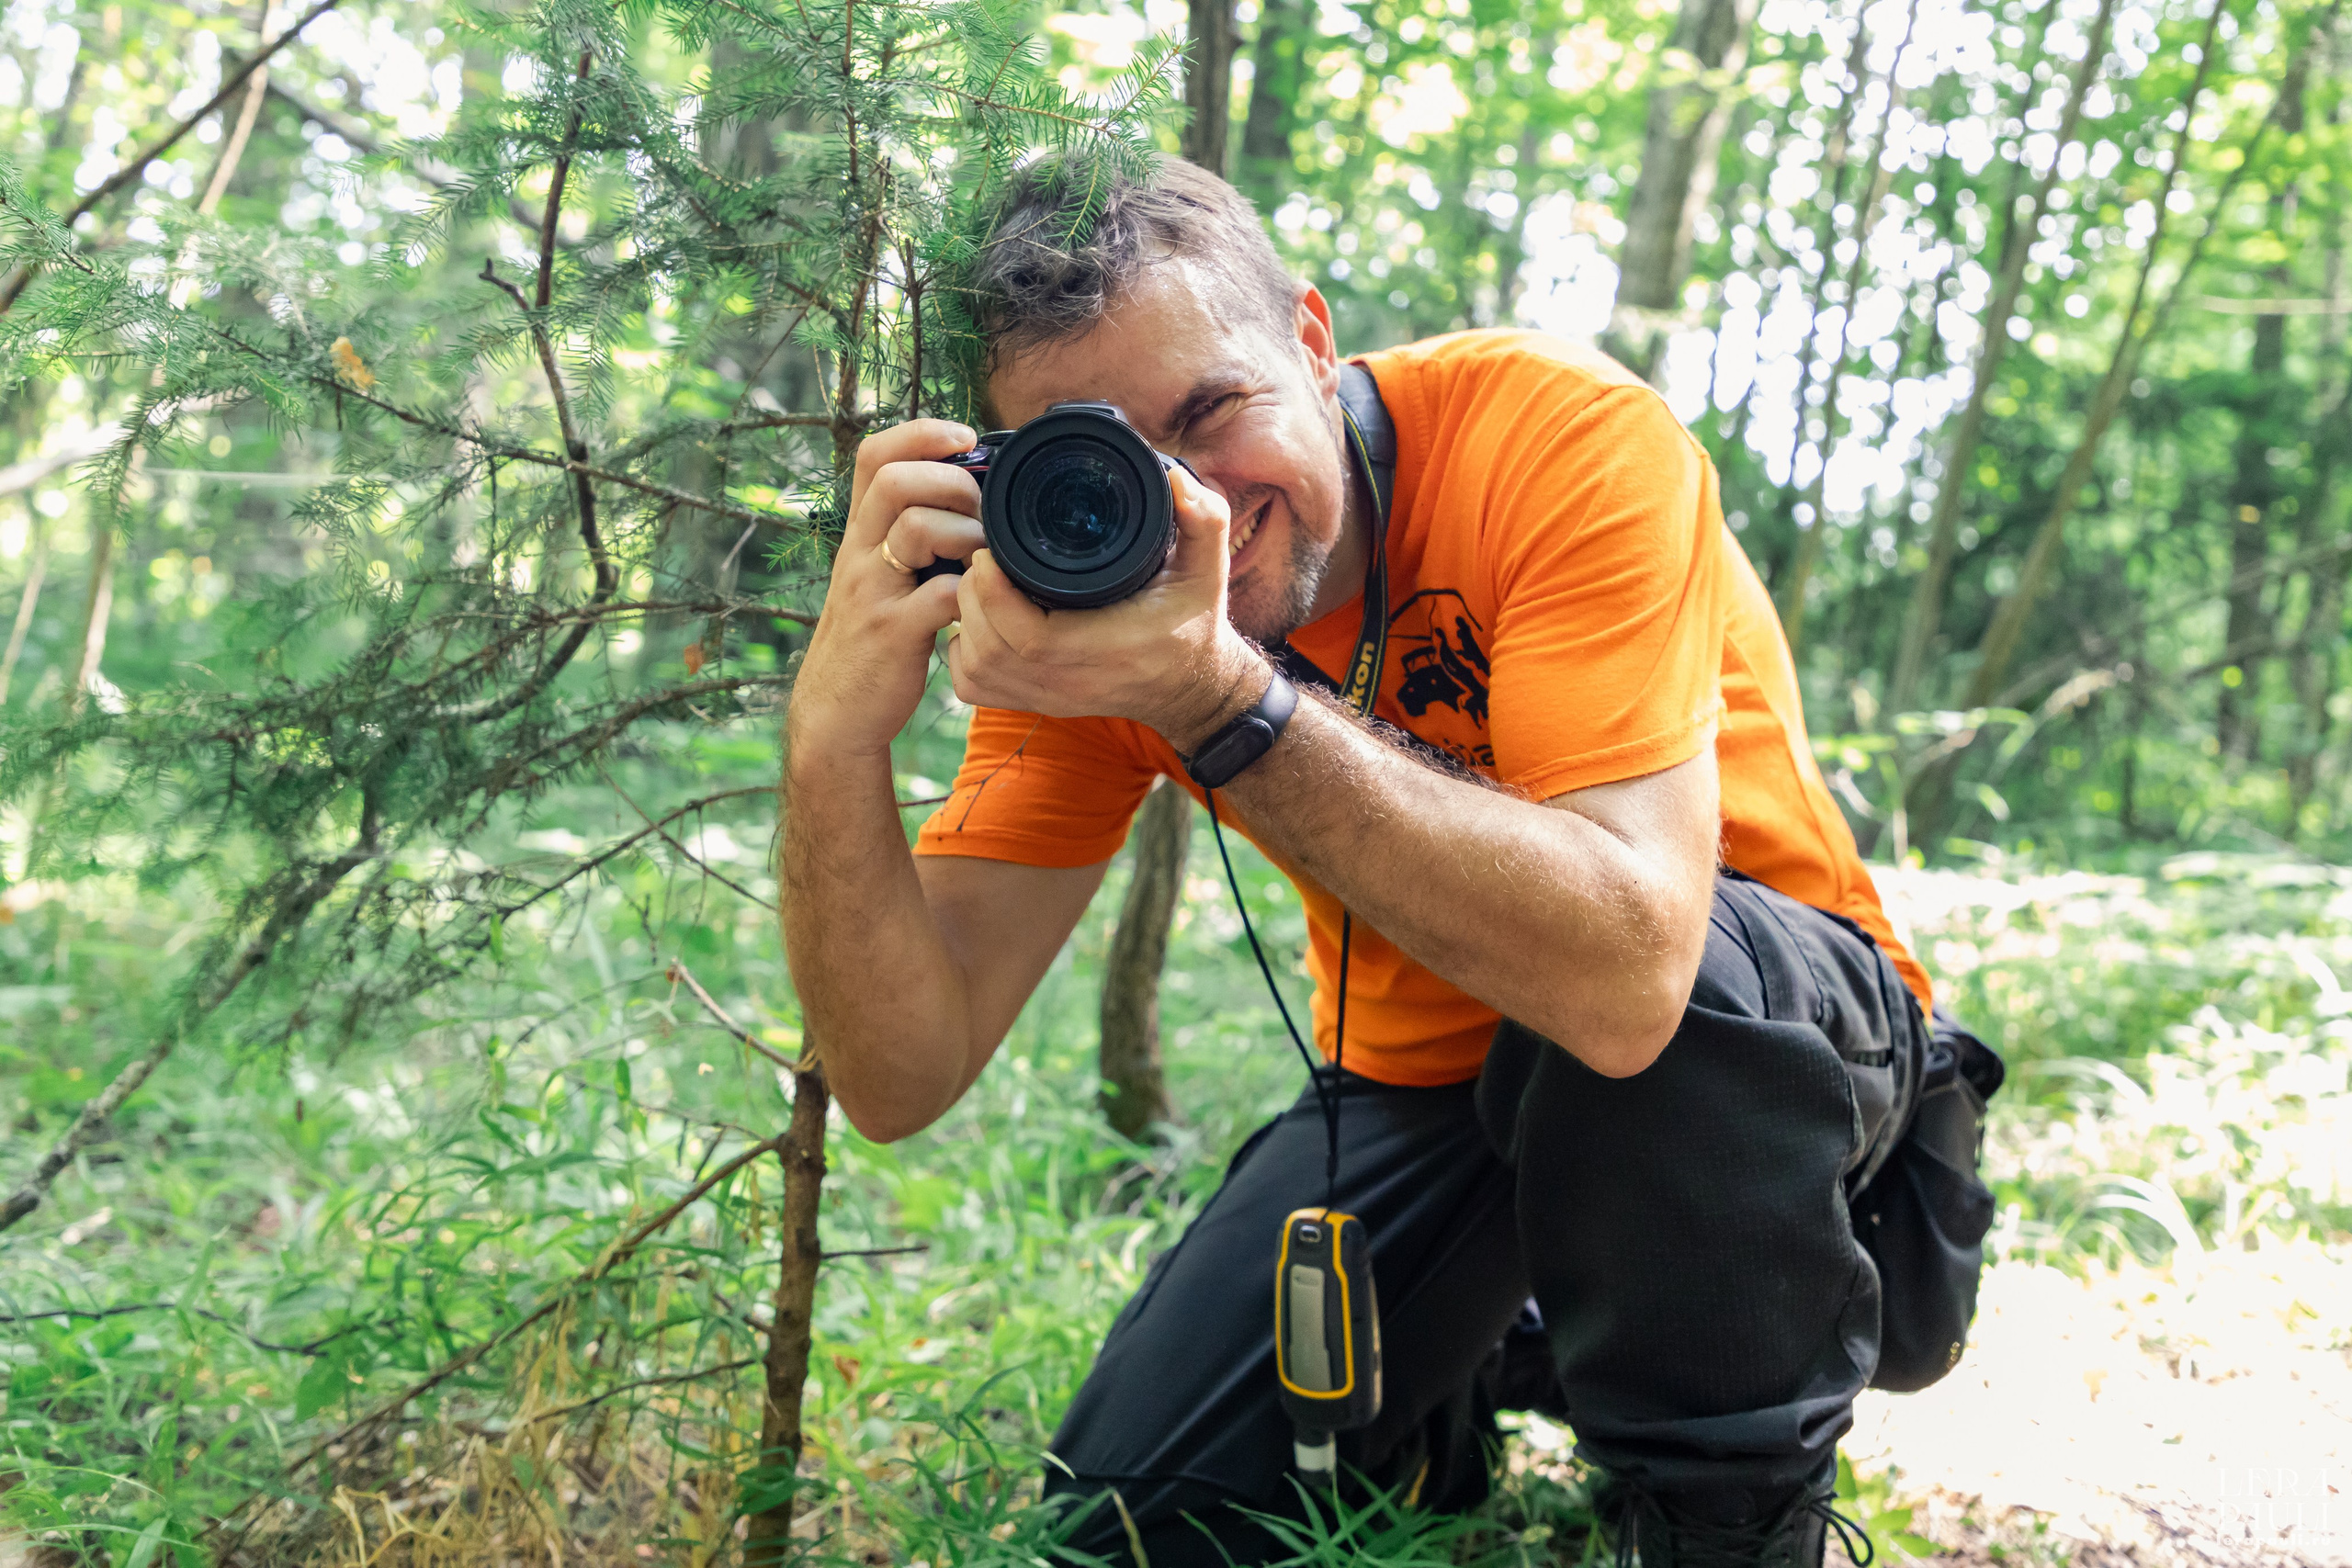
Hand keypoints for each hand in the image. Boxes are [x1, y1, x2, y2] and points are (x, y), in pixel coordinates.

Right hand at [788, 419, 984, 757]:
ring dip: (967, 532)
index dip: (922, 433)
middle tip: (982, 508)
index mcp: (861, 532)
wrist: (835, 710)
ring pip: (916, 526)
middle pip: (896, 479)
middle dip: (953, 481)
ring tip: (984, 556)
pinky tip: (983, 601)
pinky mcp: (894, 631)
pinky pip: (942, 594)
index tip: (967, 438)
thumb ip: (911, 537)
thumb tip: (970, 497)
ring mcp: (873, 590)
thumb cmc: (872, 639)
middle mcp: (859, 552)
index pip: (876, 455)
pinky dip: (974, 591)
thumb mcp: (881, 576)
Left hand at [945, 463, 1267, 749]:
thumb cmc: (1194, 621)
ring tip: (979, 581)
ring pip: (976, 671)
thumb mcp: (1209, 568)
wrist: (1191, 687)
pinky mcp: (1037, 704)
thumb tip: (1177, 480)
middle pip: (992, 652)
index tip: (990, 550)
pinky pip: (974, 686)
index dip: (997, 594)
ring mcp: (1052, 698)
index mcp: (1113, 648)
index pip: (1033, 638)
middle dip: (973, 597)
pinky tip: (979, 618)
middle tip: (980, 555)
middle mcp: (1077, 682)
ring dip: (965, 621)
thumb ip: (1204, 520)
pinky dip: (962, 651)